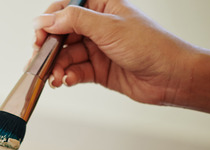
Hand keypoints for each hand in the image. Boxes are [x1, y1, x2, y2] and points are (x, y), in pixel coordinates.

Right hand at [33, 0, 197, 107]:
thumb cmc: (151, 47)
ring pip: (64, 56)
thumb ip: (74, 21)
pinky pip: (73, 71)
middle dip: (49, 49)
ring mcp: (96, 48)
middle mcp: (97, 26)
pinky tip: (67, 81)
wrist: (171, 77)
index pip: (65, 8)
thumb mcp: (108, 28)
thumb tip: (45, 19)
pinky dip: (67, 77)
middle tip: (40, 61)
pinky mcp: (97, 69)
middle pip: (60, 34)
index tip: (38, 36)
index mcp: (102, 6)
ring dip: (56, 67)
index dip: (49, 22)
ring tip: (56, 77)